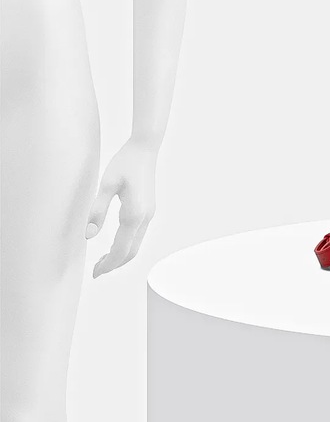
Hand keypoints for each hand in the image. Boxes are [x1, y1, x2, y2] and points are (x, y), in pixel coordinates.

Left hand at [85, 140, 157, 276]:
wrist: (145, 148)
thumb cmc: (125, 163)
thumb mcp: (107, 185)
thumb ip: (98, 211)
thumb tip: (89, 235)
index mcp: (134, 214)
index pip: (121, 250)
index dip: (108, 265)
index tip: (95, 273)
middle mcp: (145, 217)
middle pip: (131, 252)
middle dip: (114, 264)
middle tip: (96, 271)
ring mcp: (149, 214)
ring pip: (136, 244)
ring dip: (120, 255)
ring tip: (102, 259)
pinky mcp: (149, 209)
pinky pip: (138, 235)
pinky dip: (127, 245)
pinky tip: (115, 242)